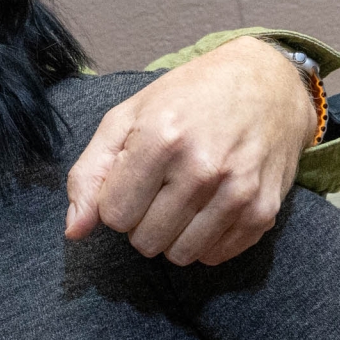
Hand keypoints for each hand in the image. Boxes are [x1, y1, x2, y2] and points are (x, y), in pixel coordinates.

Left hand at [65, 35, 314, 265]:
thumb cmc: (185, 99)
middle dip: (143, 220)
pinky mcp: (265, 212)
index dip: (117, 201)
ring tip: (183, 197)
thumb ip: (89, 174)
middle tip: (160, 187)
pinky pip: (215, 256)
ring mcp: (238, 192)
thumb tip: (74, 231)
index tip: (134, 178)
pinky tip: (210, 206)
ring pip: (180, 255)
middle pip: (145, 241)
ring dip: (173, 234)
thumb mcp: (125, 119)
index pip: (114, 216)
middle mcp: (203, 169)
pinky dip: (205, 239)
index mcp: (161, 139)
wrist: (266, 83)